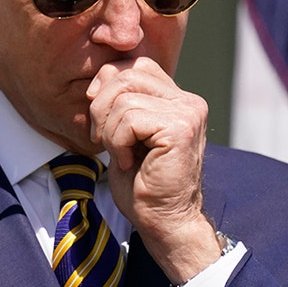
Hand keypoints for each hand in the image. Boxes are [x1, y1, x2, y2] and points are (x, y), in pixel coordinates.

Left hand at [87, 57, 219, 282]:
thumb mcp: (125, 132)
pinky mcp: (180, 128)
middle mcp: (189, 100)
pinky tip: (129, 162)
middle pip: (126, 74)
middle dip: (101, 106)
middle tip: (103, 139)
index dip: (108, 85)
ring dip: (109, 131)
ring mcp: (188, 112)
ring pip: (123, 98)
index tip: (101, 120)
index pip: (135, 65)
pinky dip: (117, 143)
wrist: (164, 221)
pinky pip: (129, 119)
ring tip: (122, 154)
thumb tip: (98, 79)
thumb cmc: (143, 182)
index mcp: (178, 98)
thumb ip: (120, 101)